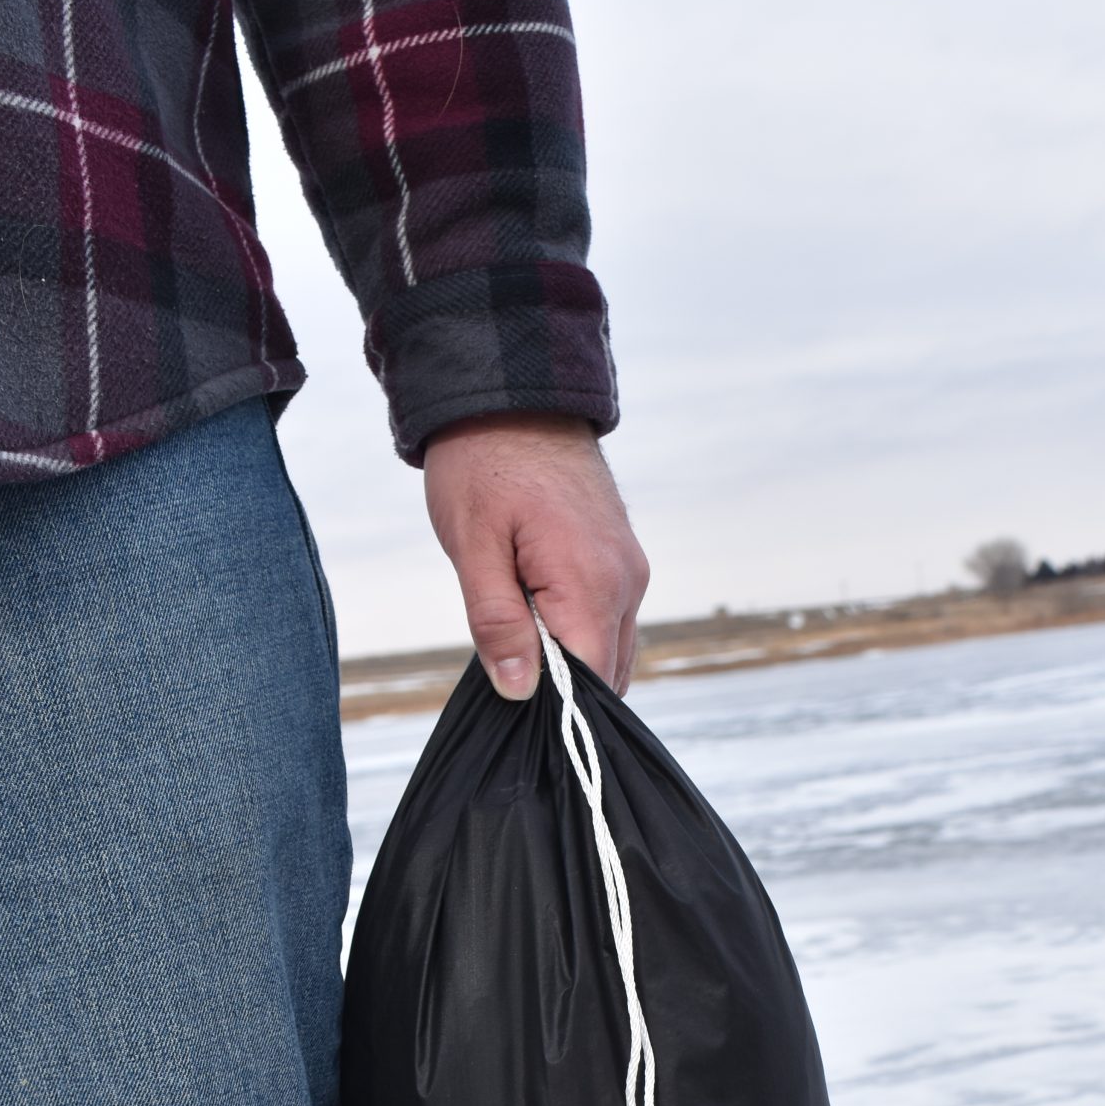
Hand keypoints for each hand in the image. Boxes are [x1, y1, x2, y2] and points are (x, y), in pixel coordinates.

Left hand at [423, 413, 649, 699]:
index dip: (554, 710)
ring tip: (521, 639)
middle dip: (561, 690)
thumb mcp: (473, 547)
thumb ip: (497, 623)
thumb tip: (519, 691)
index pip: (589, 684)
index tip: (516, 710)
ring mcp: (631, 571)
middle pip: (607, 675)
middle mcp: (626, 582)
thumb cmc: (483, 465)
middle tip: (508, 672)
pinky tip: (539, 621)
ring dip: (571, 662)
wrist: (516, 395)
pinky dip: (581, 637)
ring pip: (611, 651)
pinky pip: (611, 622)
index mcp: (590, 582)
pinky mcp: (625, 562)